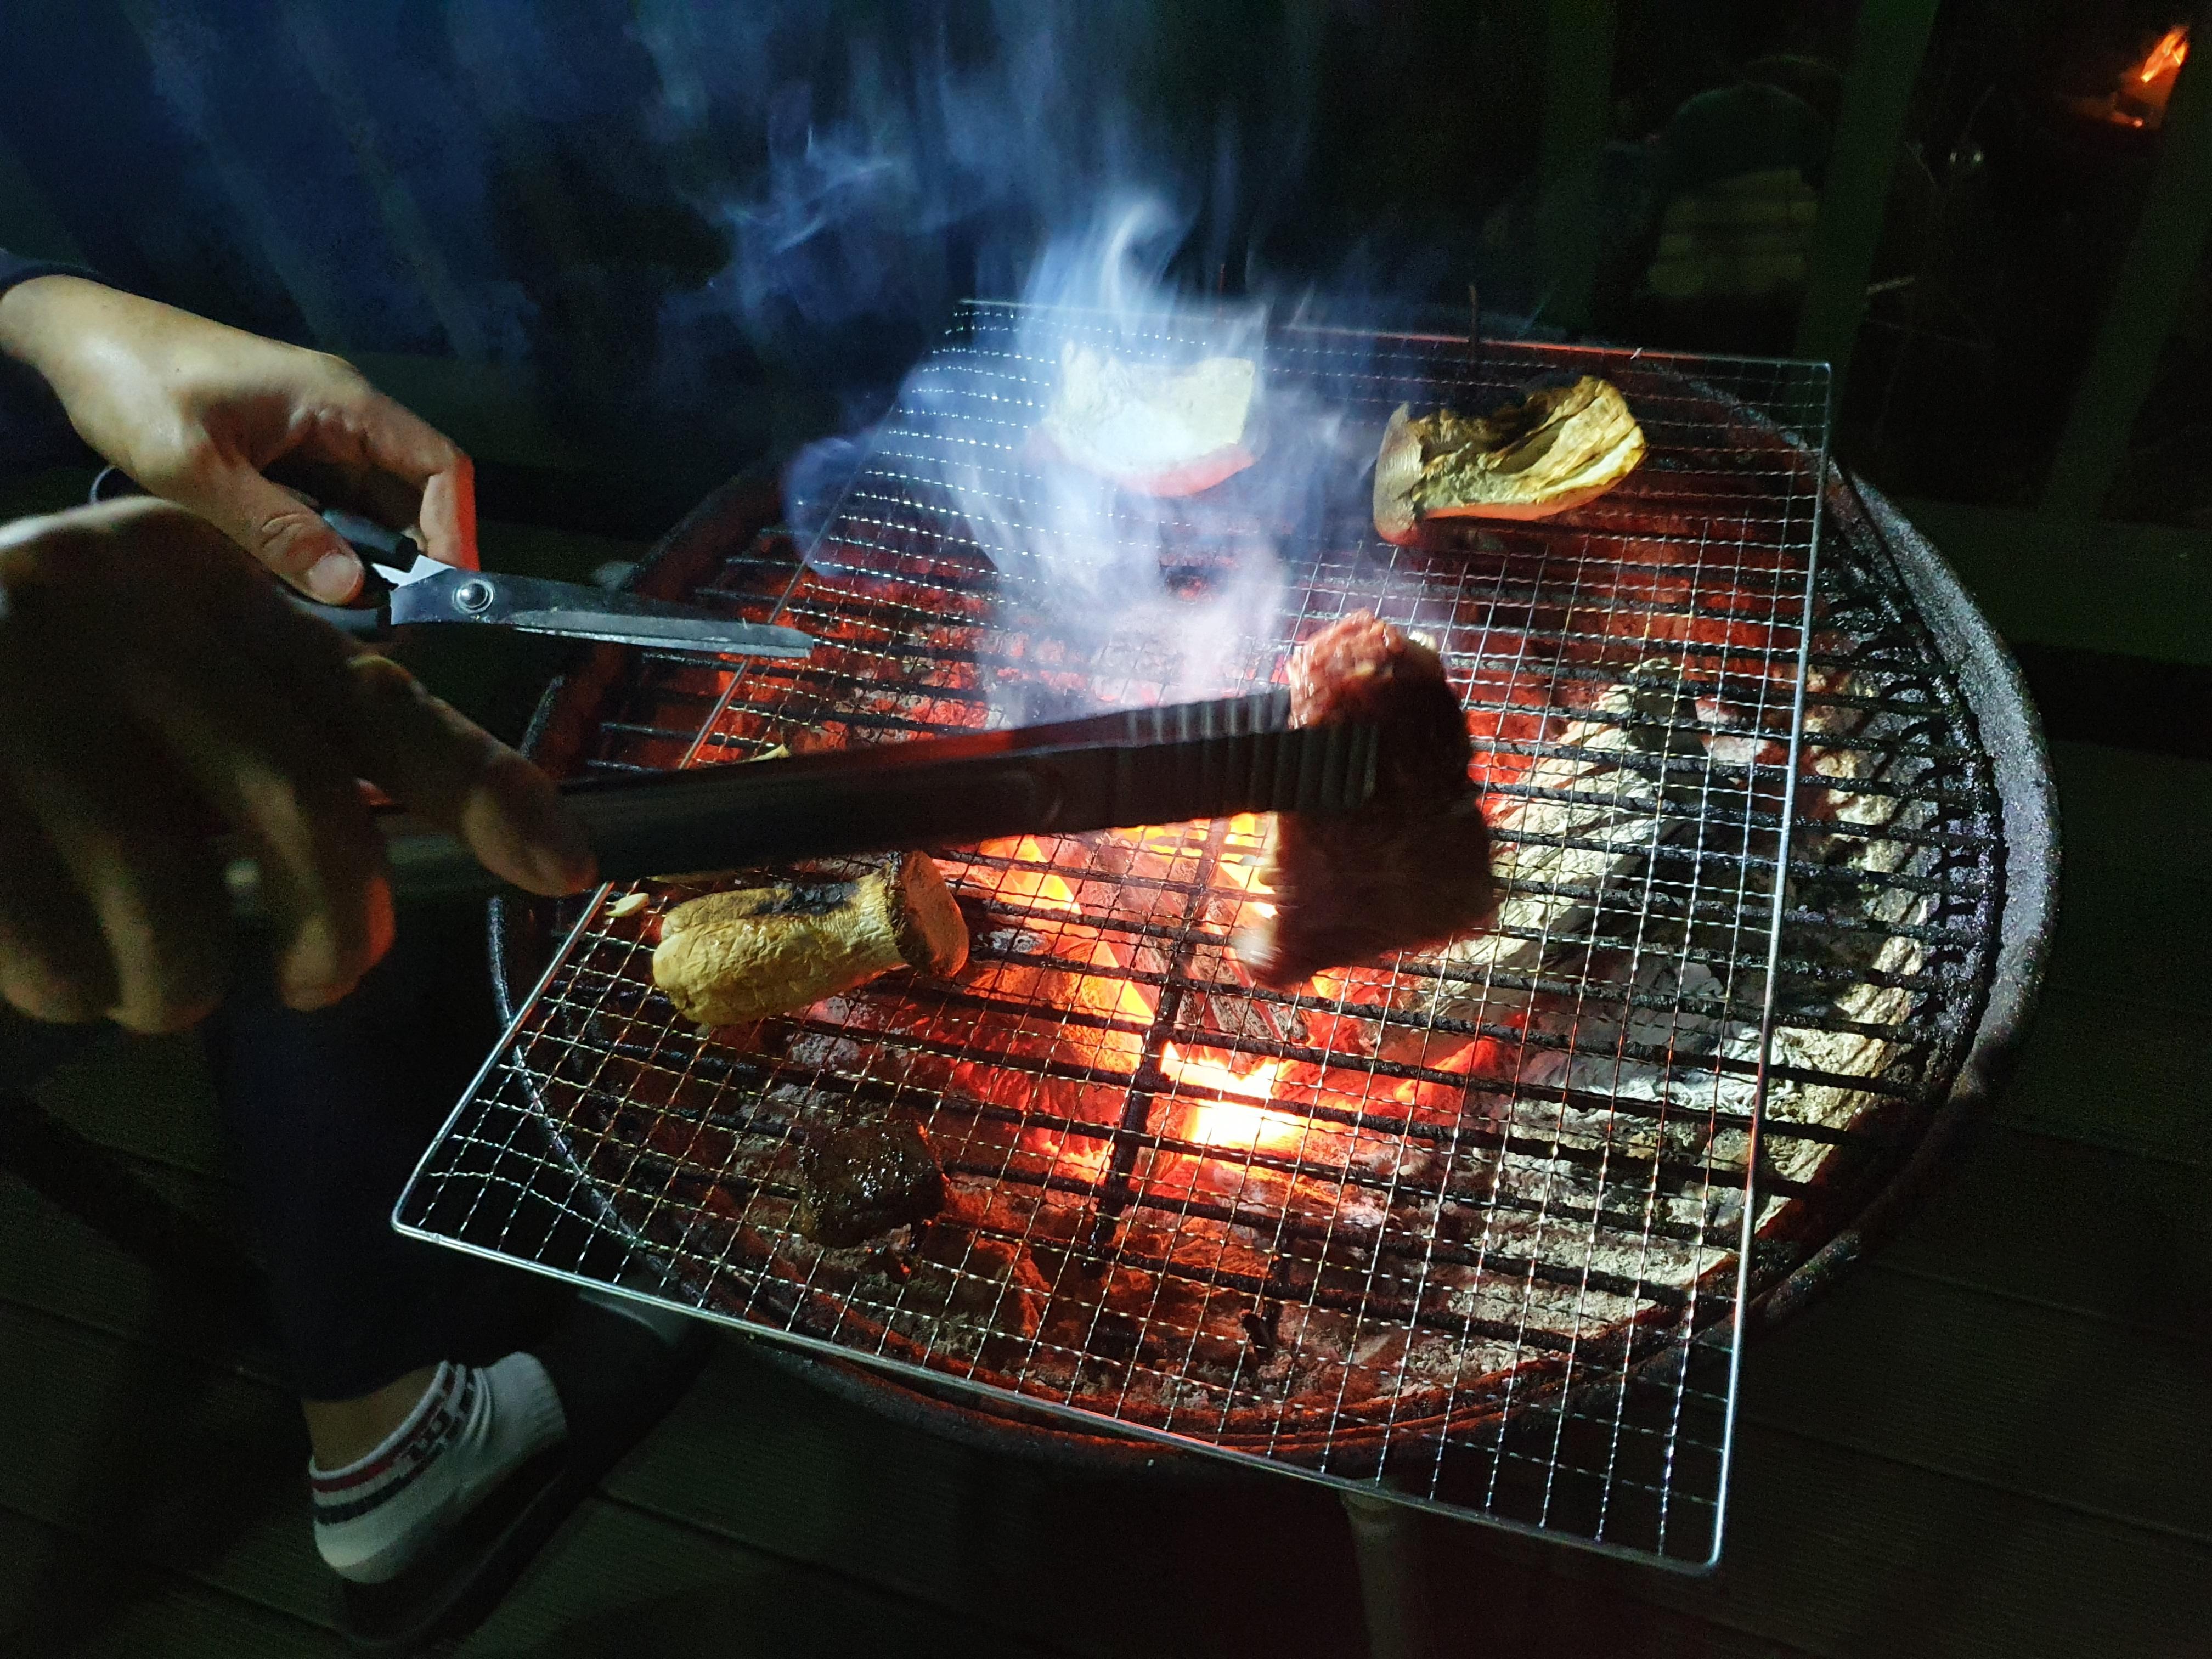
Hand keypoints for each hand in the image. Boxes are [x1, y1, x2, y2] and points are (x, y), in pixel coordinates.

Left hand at [0, 275, 473, 602]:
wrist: (71, 339)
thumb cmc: (133, 384)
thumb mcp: (197, 467)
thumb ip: (275, 528)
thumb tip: (350, 589)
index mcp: (340, 402)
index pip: (439, 467)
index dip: (454, 530)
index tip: (441, 594)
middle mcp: (341, 415)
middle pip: (413, 494)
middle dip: (416, 560)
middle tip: (397, 623)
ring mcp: (314, 432)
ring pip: (373, 505)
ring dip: (373, 559)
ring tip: (359, 616)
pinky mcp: (285, 451)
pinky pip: (333, 505)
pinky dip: (334, 546)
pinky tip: (316, 585)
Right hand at [0, 500, 594, 1031]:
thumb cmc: (13, 691)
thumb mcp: (149, 678)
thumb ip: (267, 746)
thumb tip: (390, 876)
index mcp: (190, 578)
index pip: (373, 697)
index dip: (483, 790)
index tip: (565, 870)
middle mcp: (114, 609)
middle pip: (304, 818)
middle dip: (335, 934)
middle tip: (324, 983)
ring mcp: (14, 688)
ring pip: (175, 908)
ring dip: (178, 986)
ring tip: (146, 983)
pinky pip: (50, 950)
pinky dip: (66, 988)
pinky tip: (46, 964)